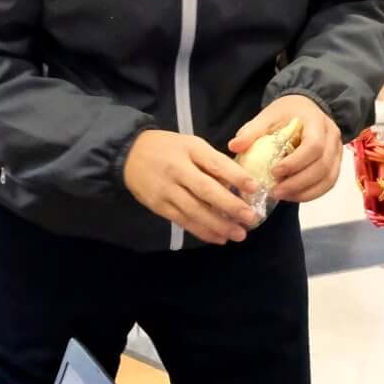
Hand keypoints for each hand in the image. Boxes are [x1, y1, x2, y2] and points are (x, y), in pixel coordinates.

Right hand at [124, 130, 260, 242]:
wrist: (128, 154)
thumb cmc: (168, 148)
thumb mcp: (191, 145)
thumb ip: (213, 162)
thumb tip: (239, 184)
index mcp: (190, 149)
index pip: (215, 163)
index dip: (236, 176)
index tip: (255, 188)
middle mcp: (177, 170)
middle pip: (205, 191)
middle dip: (230, 206)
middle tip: (251, 218)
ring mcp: (166, 190)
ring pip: (195, 211)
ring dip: (219, 225)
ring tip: (239, 234)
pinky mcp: (159, 206)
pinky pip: (183, 221)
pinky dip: (202, 231)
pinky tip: (219, 238)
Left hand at [229, 94, 341, 205]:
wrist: (305, 107)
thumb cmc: (286, 112)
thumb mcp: (268, 115)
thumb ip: (253, 130)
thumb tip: (234, 146)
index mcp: (316, 121)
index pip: (313, 146)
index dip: (295, 163)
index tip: (274, 172)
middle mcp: (332, 136)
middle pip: (322, 166)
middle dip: (298, 183)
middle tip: (275, 192)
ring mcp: (337, 151)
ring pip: (328, 178)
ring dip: (306, 192)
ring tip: (282, 196)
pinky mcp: (336, 163)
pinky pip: (329, 183)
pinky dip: (312, 193)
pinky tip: (294, 196)